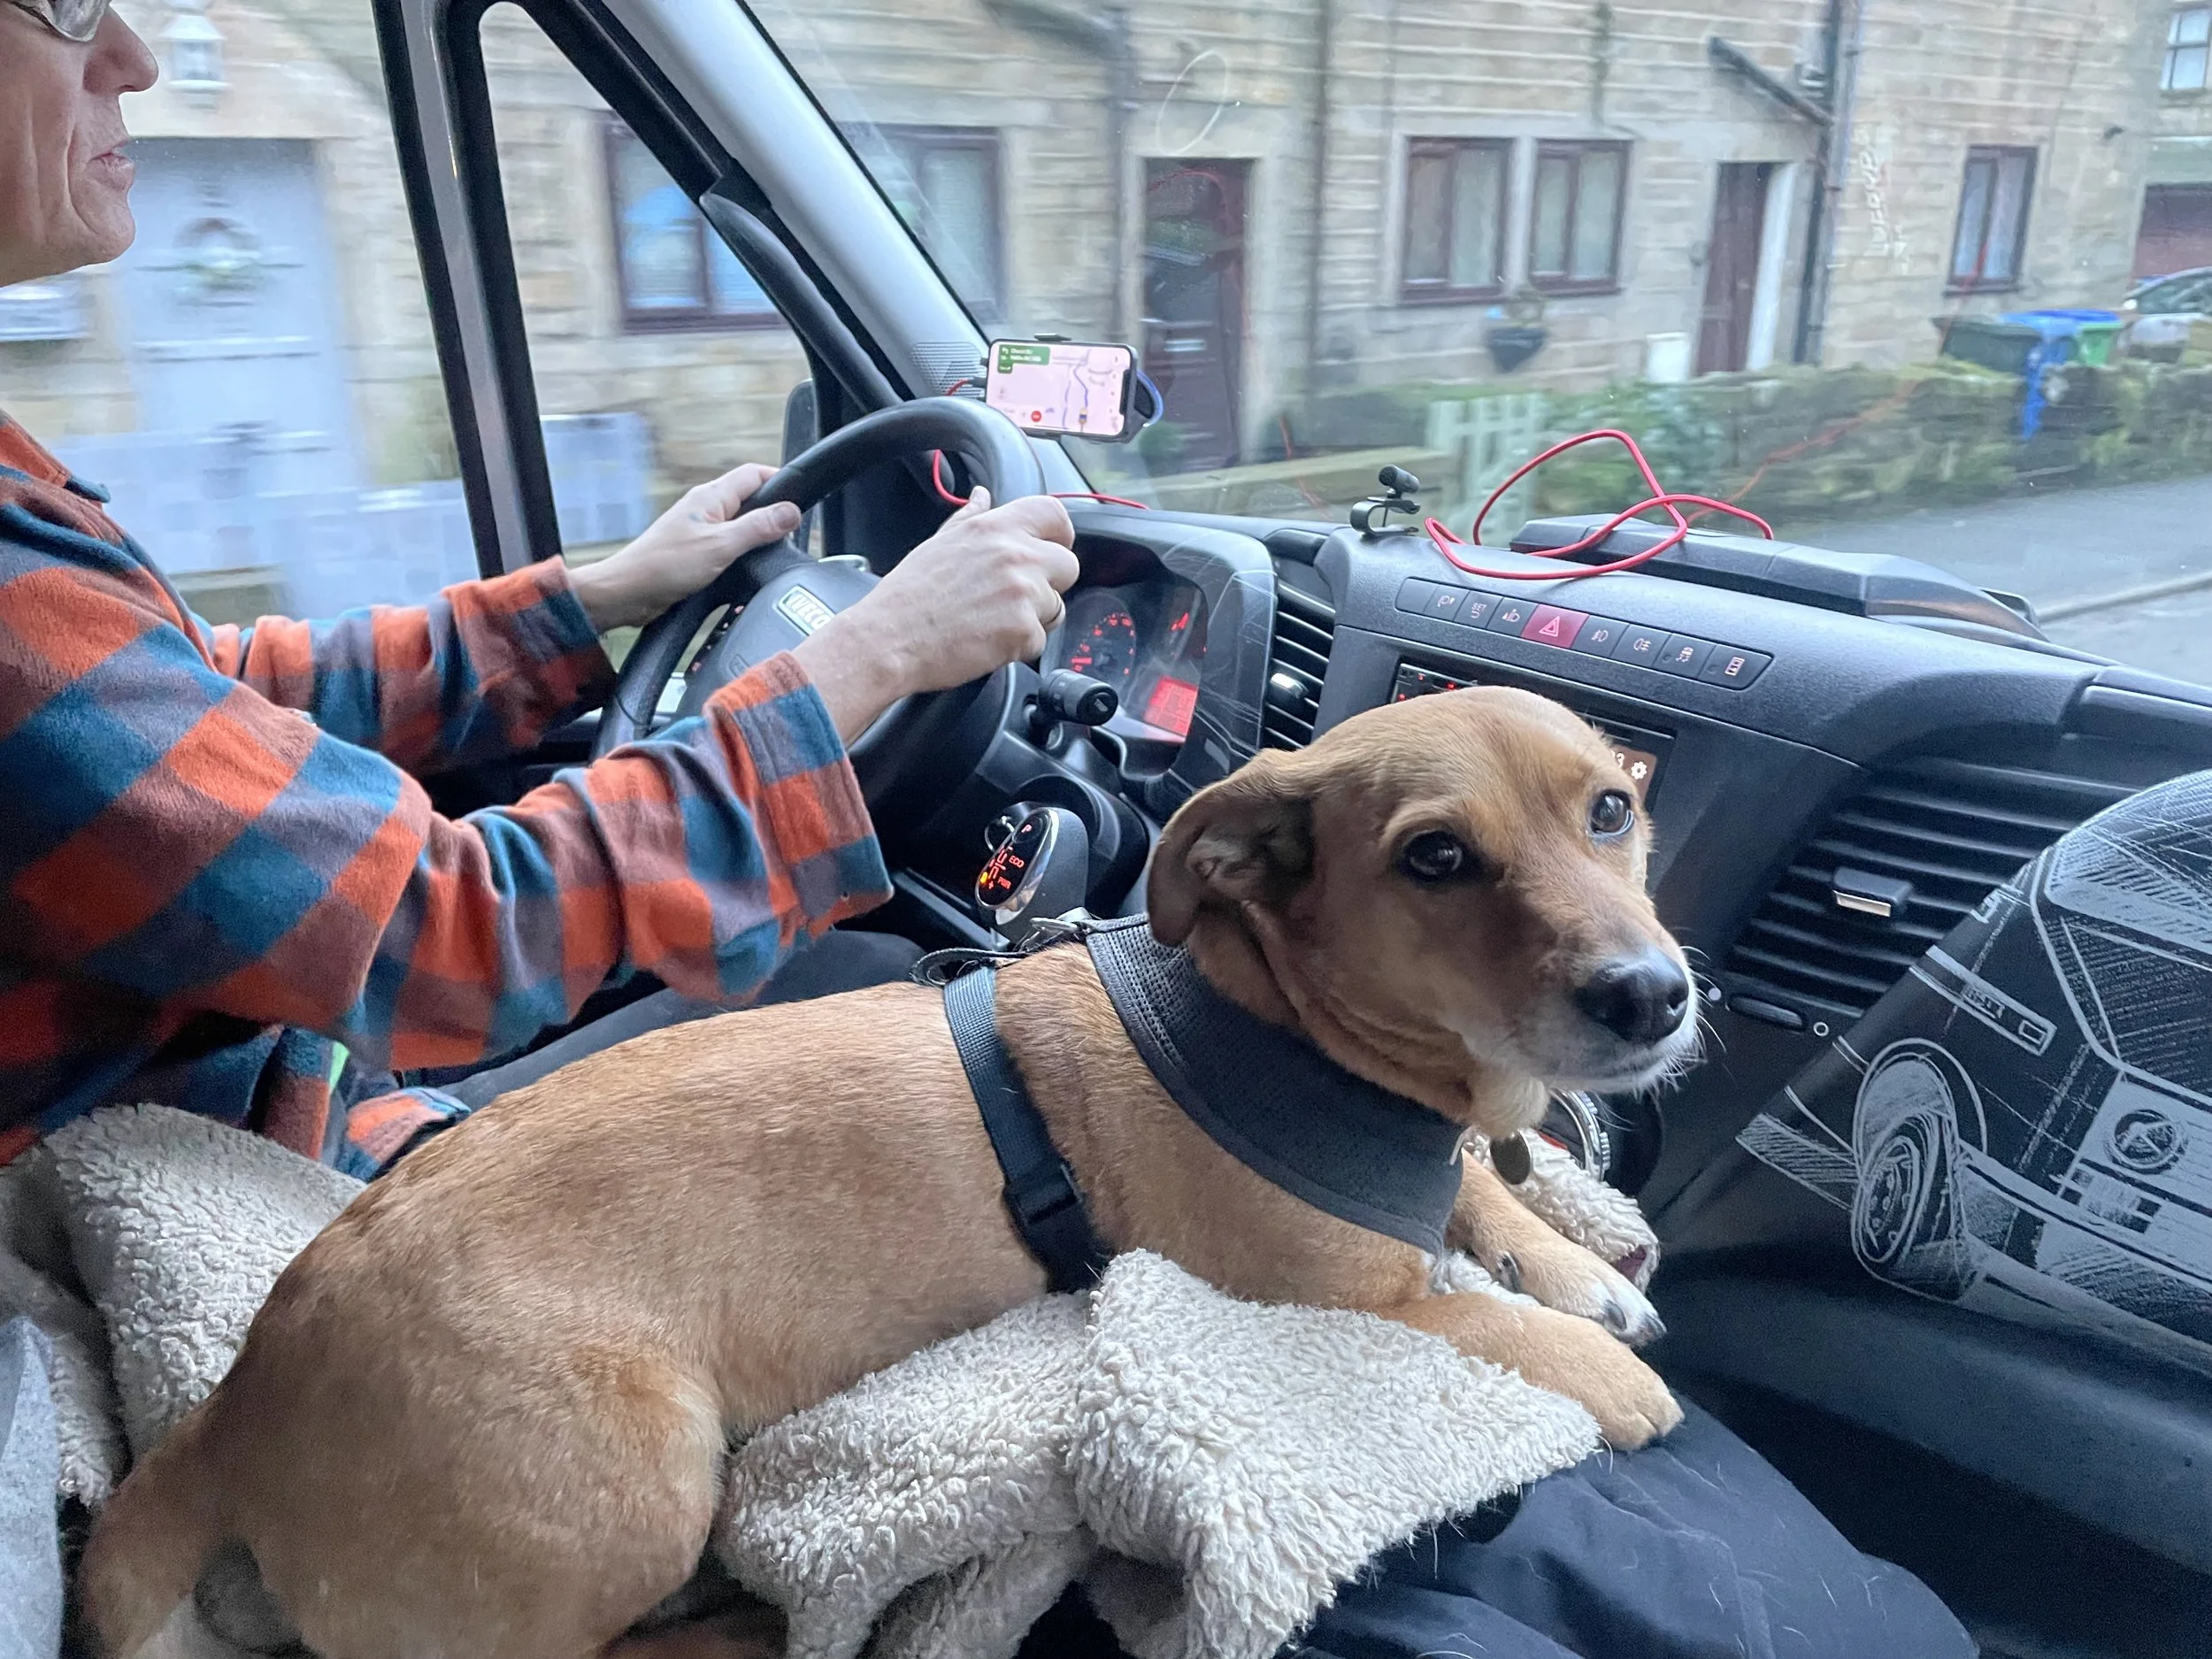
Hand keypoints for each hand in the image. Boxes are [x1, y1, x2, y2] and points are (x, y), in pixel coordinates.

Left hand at [566, 462, 802, 633]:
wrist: (628, 592)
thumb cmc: (665, 565)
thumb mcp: (721, 545)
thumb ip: (758, 528)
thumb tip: (792, 512)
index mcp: (711, 497)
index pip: (753, 474)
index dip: (779, 480)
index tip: (801, 498)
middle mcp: (706, 508)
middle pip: (749, 497)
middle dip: (773, 509)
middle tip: (793, 530)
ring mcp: (700, 529)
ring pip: (739, 521)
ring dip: (758, 532)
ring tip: (775, 549)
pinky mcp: (696, 550)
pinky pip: (728, 542)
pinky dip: (744, 550)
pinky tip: (750, 566)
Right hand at [793, 489, 1079, 741]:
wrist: (889, 639)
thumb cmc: (908, 597)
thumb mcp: (939, 543)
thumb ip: (969, 518)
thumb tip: (982, 497)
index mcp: (994, 528)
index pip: (1054, 514)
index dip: (1059, 535)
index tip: (1052, 548)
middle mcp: (1014, 555)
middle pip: (1067, 565)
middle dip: (1048, 584)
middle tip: (1013, 599)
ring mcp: (1022, 593)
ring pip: (1055, 607)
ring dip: (1032, 619)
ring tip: (991, 622)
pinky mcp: (1023, 630)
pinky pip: (1039, 641)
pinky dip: (1018, 647)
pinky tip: (987, 641)